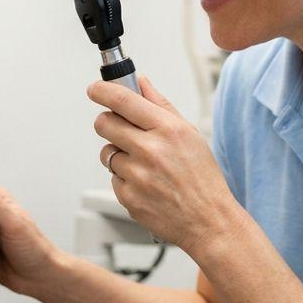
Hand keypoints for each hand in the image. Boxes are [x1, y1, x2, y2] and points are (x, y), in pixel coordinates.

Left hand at [89, 76, 239, 250]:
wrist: (208, 221)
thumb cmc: (201, 177)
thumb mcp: (189, 134)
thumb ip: (161, 105)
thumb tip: (140, 82)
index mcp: (167, 129)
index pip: (122, 100)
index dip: (102, 91)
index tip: (94, 89)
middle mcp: (150, 150)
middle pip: (104, 123)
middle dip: (107, 122)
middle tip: (119, 128)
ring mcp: (136, 175)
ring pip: (107, 152)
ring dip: (119, 154)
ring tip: (144, 165)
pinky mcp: (127, 197)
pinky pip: (113, 177)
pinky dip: (124, 178)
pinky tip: (146, 184)